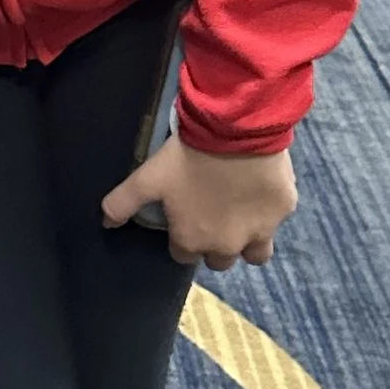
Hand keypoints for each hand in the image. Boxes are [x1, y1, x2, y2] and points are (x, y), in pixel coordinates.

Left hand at [101, 136, 295, 269]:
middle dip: (214, 243)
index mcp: (192, 240)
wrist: (234, 129)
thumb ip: (122, 204)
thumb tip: (105, 223)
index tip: (184, 216)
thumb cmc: (186, 157)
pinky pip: (276, 220)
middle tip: (211, 213)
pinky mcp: (284, 210)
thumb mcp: (147, 178)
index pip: (183, 254)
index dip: (182, 236)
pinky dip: (268, 210)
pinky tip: (259, 188)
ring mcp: (260, 231)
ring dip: (247, 241)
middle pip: (219, 259)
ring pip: (255, 253)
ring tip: (240, 215)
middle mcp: (227, 245)